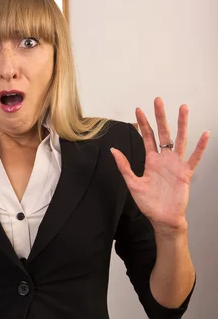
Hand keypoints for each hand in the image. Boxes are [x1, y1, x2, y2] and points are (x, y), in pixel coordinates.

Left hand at [110, 97, 209, 234]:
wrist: (162, 218)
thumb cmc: (149, 203)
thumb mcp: (132, 184)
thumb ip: (124, 166)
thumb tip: (113, 150)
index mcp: (151, 161)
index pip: (147, 137)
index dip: (143, 124)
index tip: (138, 110)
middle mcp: (164, 159)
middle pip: (163, 133)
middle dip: (160, 117)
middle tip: (158, 100)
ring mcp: (176, 164)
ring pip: (180, 140)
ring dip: (182, 124)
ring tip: (183, 108)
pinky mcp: (185, 173)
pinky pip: (194, 158)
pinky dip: (200, 147)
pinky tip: (205, 134)